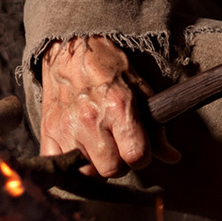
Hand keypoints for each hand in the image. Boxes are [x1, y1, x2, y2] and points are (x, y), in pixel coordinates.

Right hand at [38, 36, 180, 176]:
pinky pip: (60, 166)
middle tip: (116, 146)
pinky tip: (78, 148)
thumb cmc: (108, 67)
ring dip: (95, 164)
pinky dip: (70, 162)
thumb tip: (173, 157)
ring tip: (96, 144)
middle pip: (112, 170)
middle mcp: (91, 119)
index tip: (137, 148)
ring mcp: (67, 127)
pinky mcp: (48, 131)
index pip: (137, 156)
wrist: (71, 48)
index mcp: (118, 106)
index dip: (142, 156)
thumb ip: (156, 127)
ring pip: (87, 172)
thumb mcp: (139, 90)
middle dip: (119, 163)